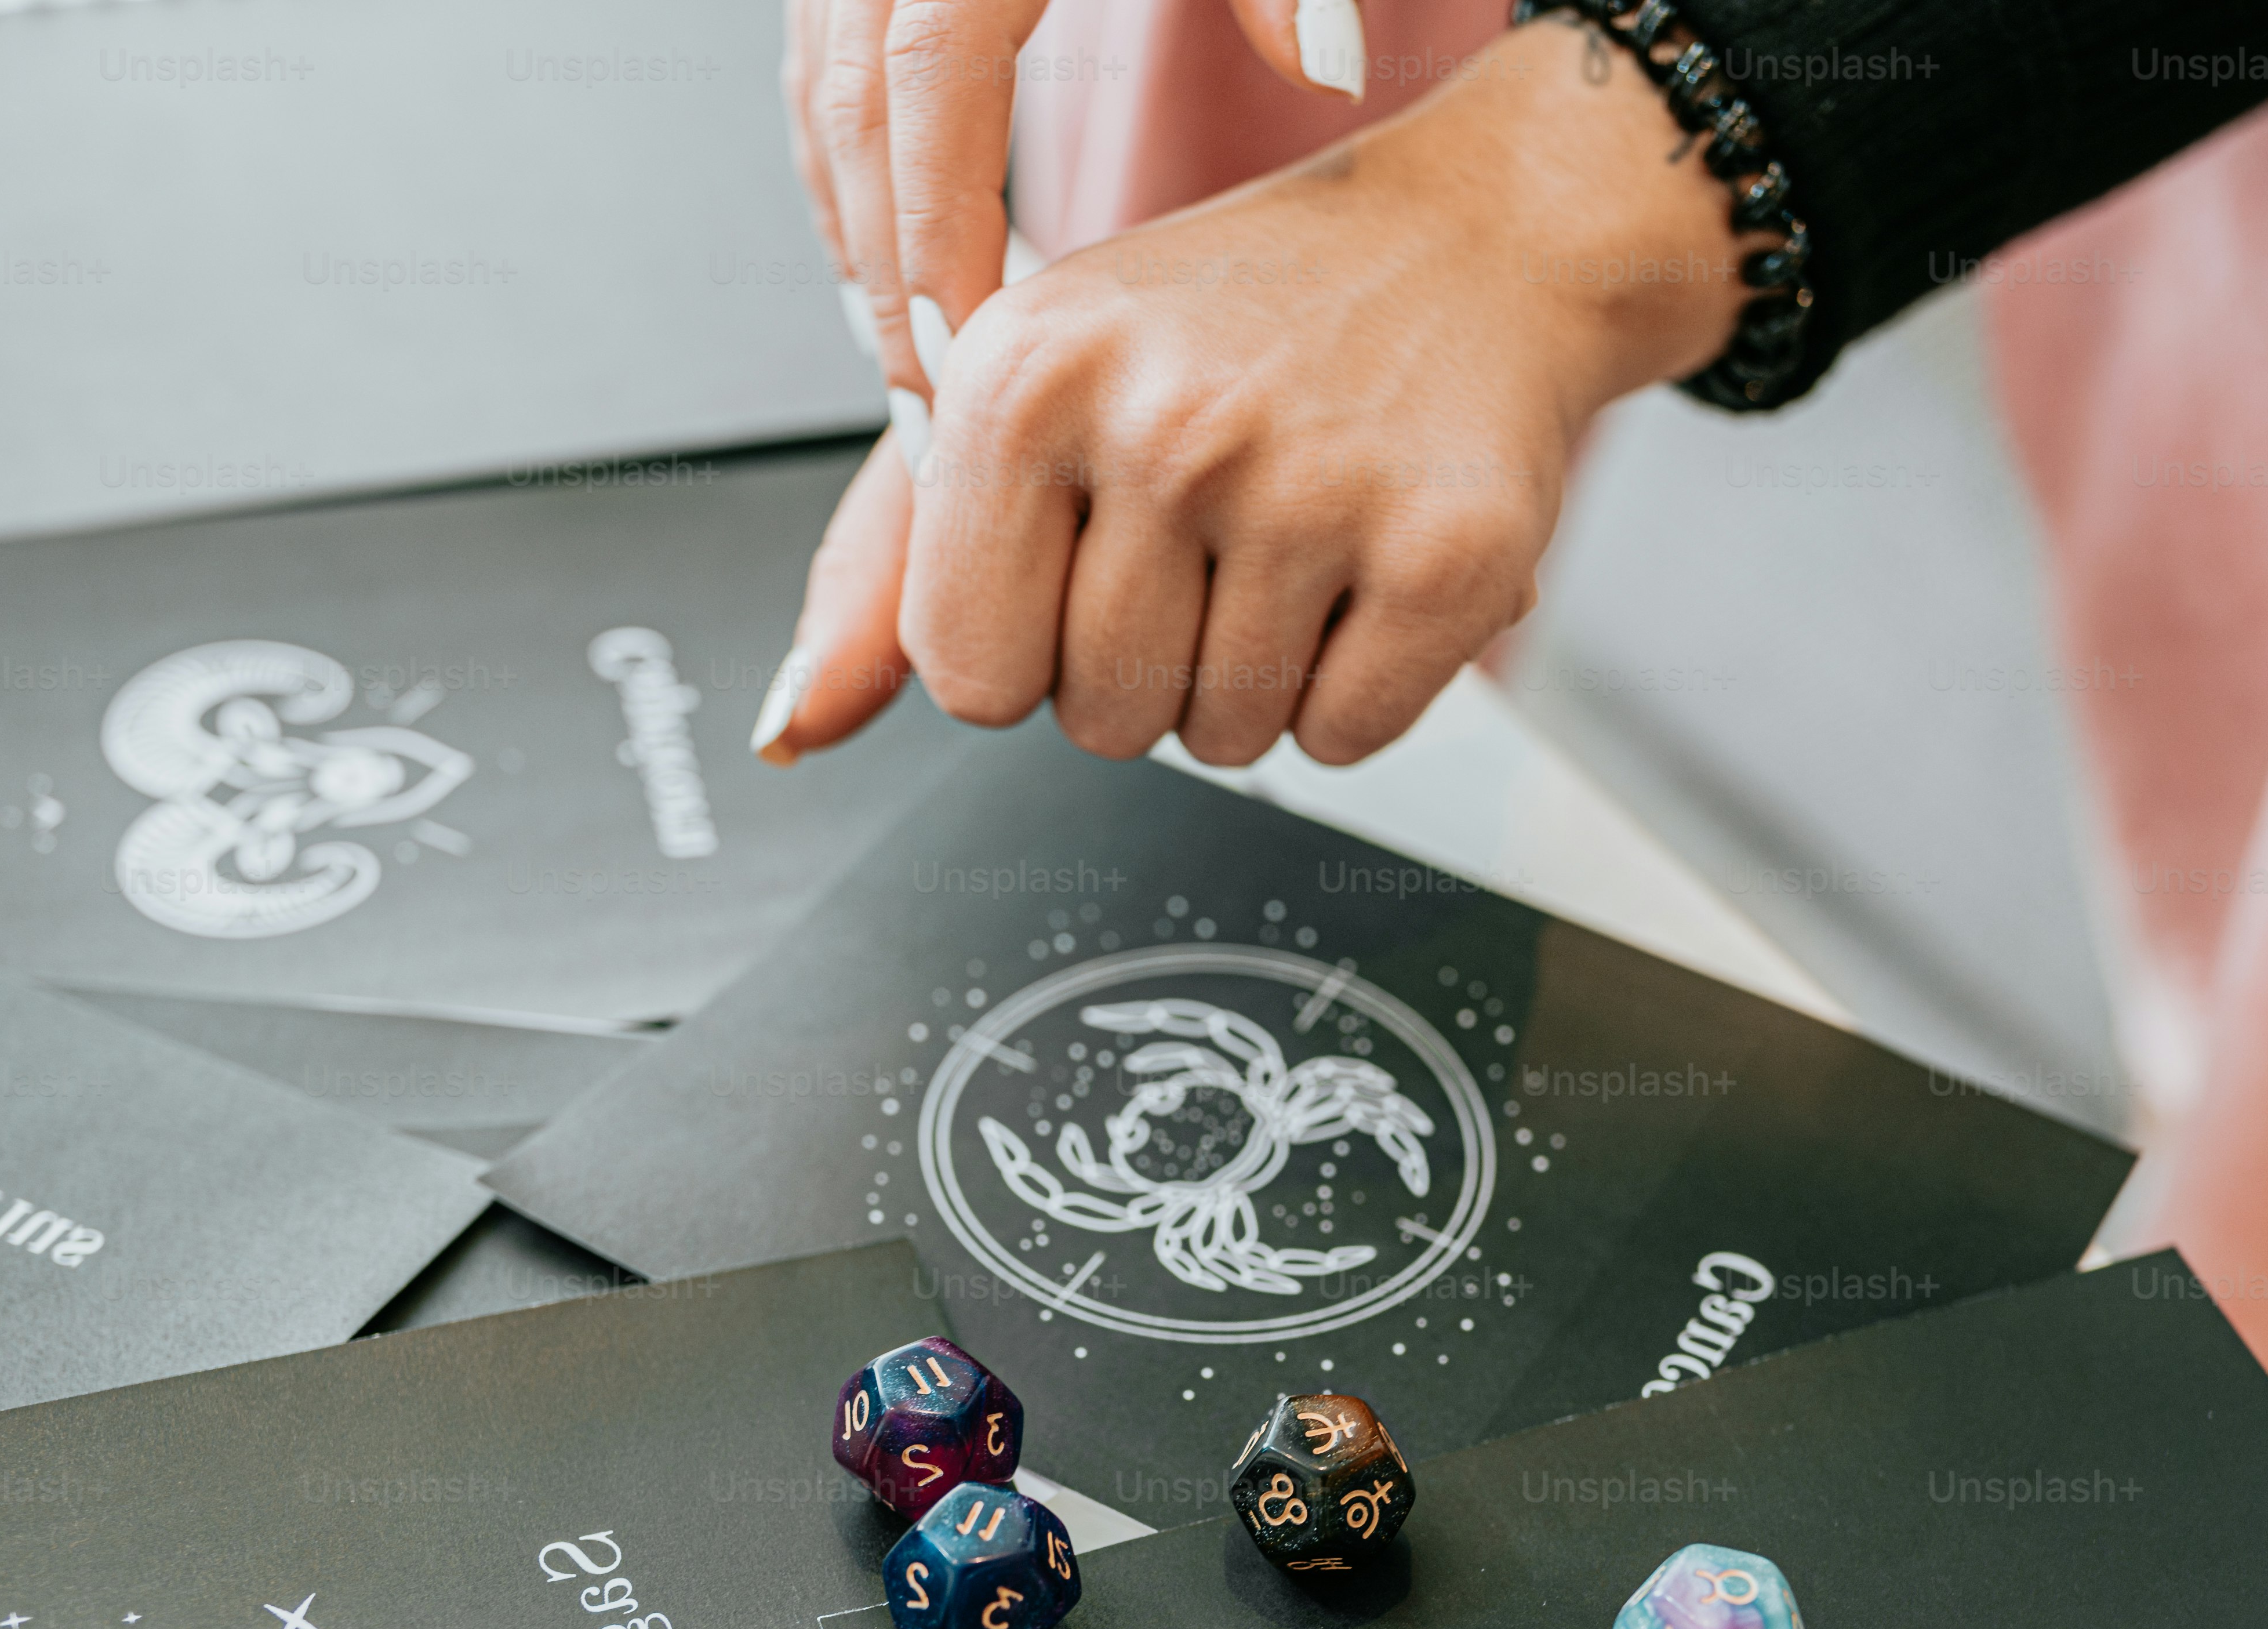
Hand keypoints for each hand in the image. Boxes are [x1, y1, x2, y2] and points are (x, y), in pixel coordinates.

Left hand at [759, 14, 1752, 770]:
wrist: (1472, 245)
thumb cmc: (1237, 327)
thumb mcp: (1033, 396)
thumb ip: (891, 564)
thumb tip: (795, 725)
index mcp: (1025, 372)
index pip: (967, 674)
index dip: (1033, 643)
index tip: (1094, 550)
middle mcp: (1162, 419)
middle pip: (1098, 723)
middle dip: (1154, 667)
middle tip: (1217, 538)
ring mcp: (1310, 485)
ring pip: (1225, 743)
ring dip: (1259, 678)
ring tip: (1295, 543)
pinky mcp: (1448, 551)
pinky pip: (1344, 739)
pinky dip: (1360, 687)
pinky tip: (1369, 567)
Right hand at [779, 0, 1365, 410]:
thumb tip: (1332, 61)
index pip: (929, 99)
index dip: (938, 243)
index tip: (968, 360)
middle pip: (846, 122)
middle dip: (880, 281)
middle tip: (927, 421)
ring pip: (817, 102)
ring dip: (856, 236)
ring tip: (912, 363)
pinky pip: (825, 64)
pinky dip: (854, 168)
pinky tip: (898, 244)